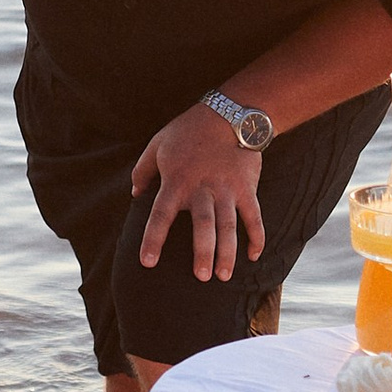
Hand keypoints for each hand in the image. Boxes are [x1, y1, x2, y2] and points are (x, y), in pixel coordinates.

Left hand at [131, 105, 266, 284]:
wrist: (229, 114)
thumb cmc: (188, 131)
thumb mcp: (157, 145)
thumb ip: (143, 170)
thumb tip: (134, 194)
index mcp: (176, 181)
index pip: (161, 215)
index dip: (153, 239)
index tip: (147, 263)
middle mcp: (201, 189)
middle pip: (203, 225)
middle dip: (203, 252)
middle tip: (201, 277)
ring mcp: (226, 190)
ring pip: (229, 226)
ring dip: (228, 252)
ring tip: (224, 276)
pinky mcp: (247, 189)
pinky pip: (254, 217)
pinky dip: (256, 237)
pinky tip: (254, 256)